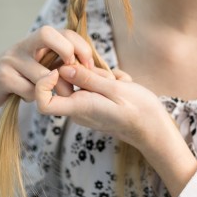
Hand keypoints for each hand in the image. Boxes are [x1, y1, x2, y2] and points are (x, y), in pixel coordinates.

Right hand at [0, 26, 93, 115]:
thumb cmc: (18, 78)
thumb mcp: (38, 64)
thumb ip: (58, 60)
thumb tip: (87, 65)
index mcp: (36, 40)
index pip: (64, 32)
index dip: (81, 47)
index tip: (88, 66)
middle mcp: (23, 45)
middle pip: (48, 34)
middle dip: (67, 51)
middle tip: (73, 72)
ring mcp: (11, 59)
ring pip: (43, 73)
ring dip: (53, 88)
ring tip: (50, 95)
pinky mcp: (3, 77)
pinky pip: (30, 90)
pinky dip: (34, 98)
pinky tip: (27, 96)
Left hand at [36, 63, 170, 147]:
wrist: (154, 128)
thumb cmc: (138, 110)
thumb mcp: (115, 88)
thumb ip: (87, 79)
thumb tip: (63, 69)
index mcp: (80, 108)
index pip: (44, 103)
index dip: (43, 84)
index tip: (60, 69)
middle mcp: (79, 110)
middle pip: (65, 84)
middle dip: (83, 71)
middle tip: (106, 74)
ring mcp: (88, 108)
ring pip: (82, 82)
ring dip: (99, 75)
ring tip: (119, 82)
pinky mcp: (97, 105)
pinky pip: (94, 86)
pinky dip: (107, 81)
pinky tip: (123, 85)